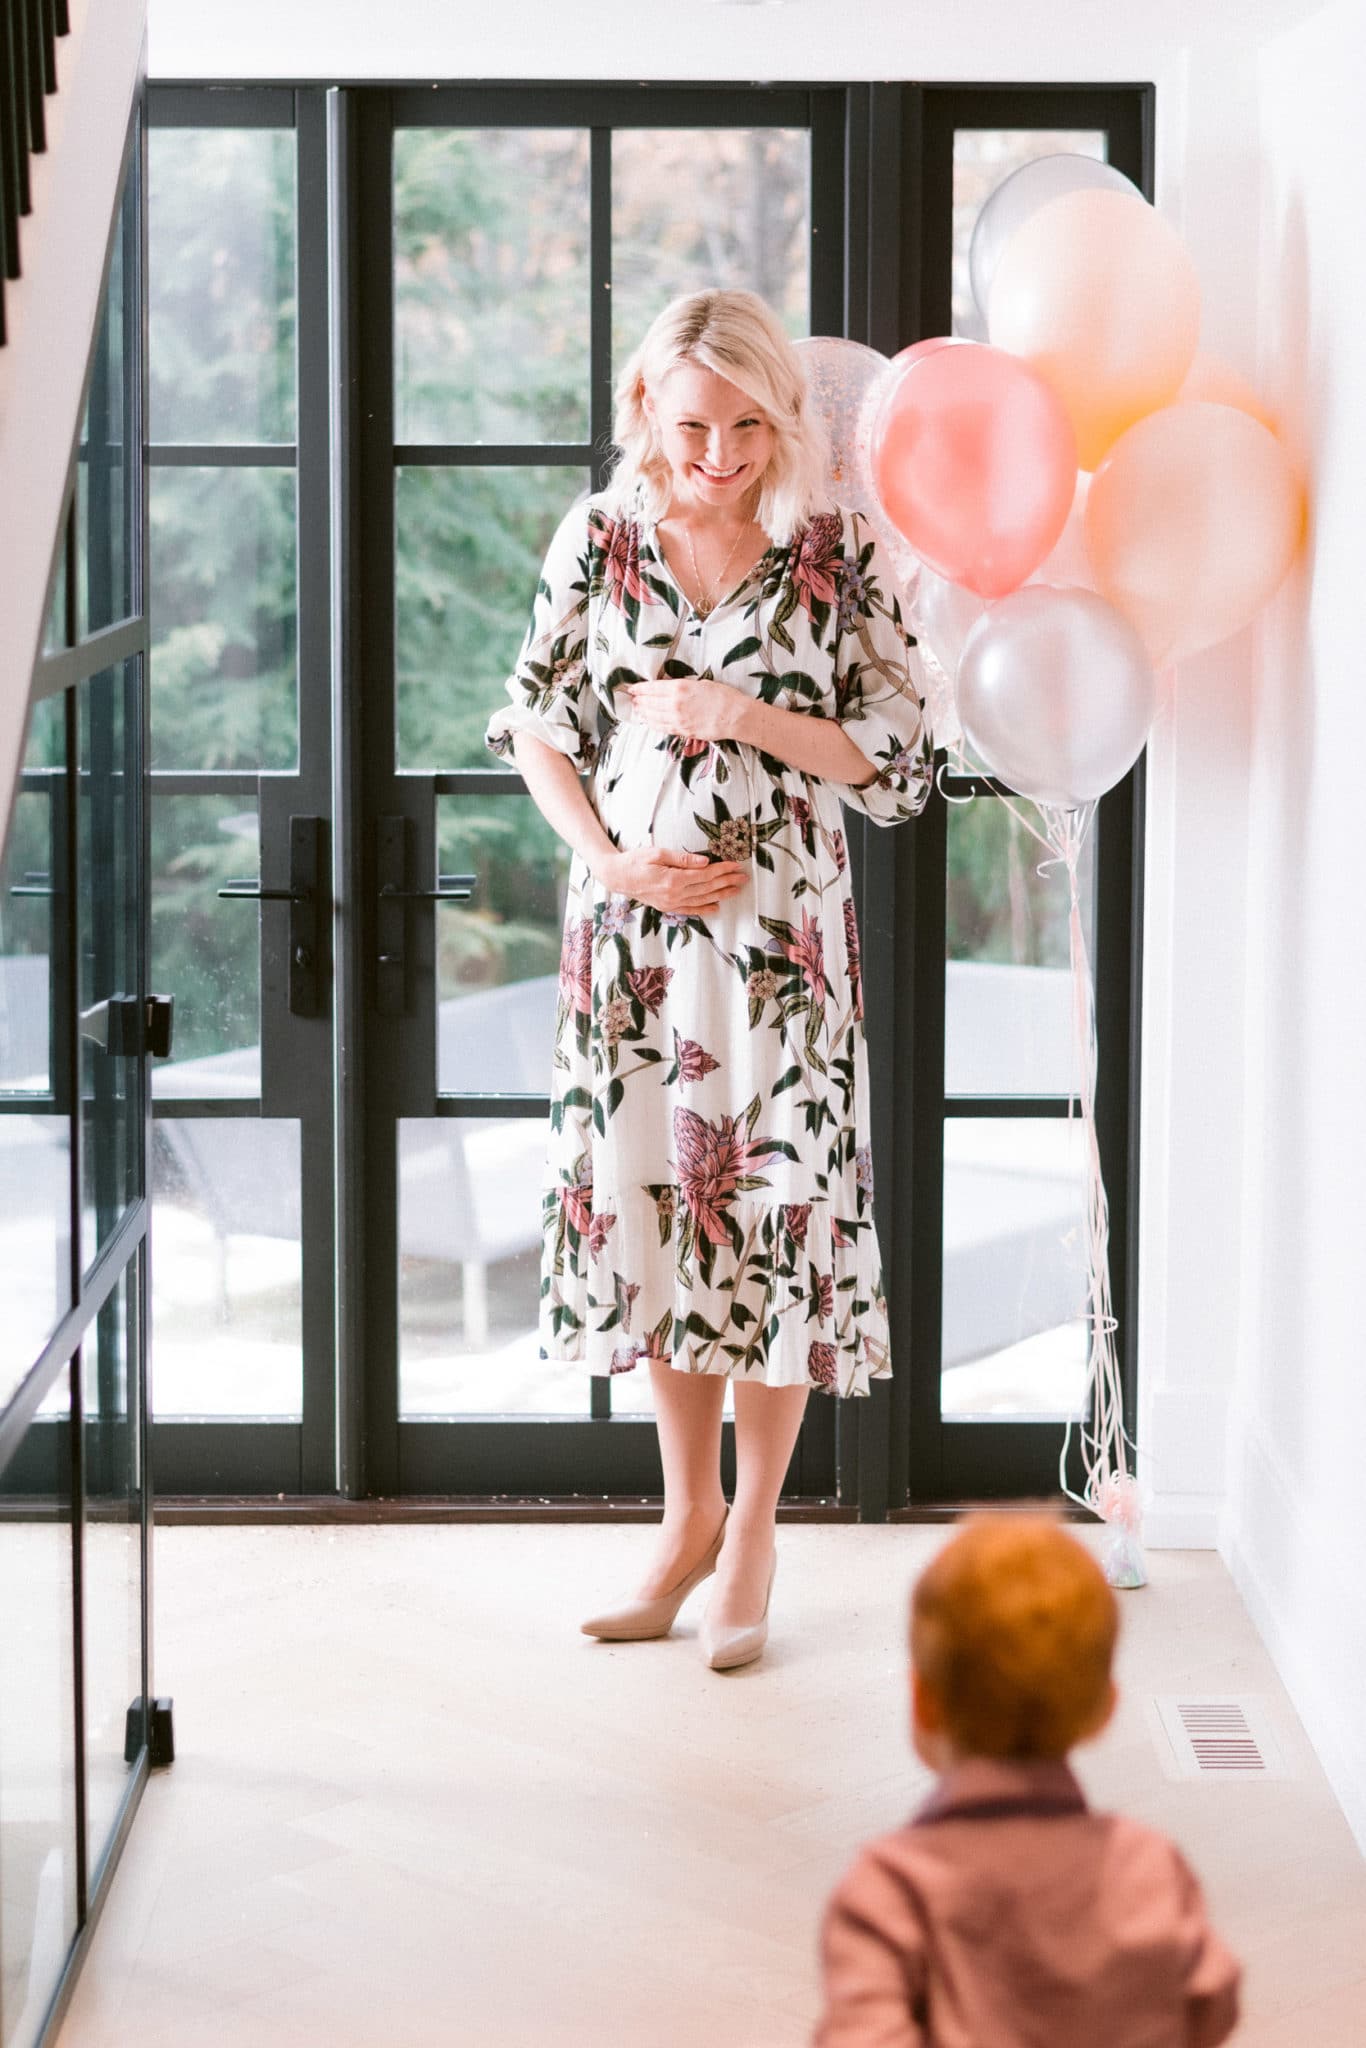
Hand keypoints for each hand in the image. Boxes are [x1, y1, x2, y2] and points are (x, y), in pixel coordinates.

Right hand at [595, 846, 747, 916]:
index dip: (722, 870)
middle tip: (743, 878)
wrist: (617, 876)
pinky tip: (716, 907)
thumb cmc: (635, 860)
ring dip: (721, 895)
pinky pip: (690, 910)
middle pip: (707, 888)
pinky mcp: (667, 907)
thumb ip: (682, 858)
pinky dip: (704, 909)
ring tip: (736, 890)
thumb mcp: (657, 853)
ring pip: (702, 900)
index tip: (736, 865)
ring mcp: (671, 903)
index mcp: (673, 880)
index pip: (704, 875)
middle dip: (727, 882)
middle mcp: (674, 895)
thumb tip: (705, 862)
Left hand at [621, 674, 745, 743]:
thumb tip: (669, 686)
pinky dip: (653, 724)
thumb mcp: (700, 683)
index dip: (640, 688)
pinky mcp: (683, 731)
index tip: (633, 688)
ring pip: (653, 717)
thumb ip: (682, 686)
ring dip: (643, 713)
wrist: (734, 716)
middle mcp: (675, 704)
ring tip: (637, 710)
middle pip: (650, 703)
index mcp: (679, 688)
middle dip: (639, 701)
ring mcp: (678, 719)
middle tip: (632, 699)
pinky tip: (648, 722)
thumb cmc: (723, 696)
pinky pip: (663, 728)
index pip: (652, 688)